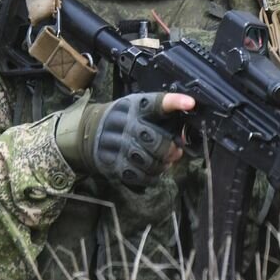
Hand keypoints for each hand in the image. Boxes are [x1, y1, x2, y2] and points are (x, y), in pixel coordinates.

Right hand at [56, 91, 195, 188]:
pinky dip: (151, 176)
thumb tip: (183, 138)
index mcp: (136, 107)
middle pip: (156, 140)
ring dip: (162, 165)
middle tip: (175, 151)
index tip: (190, 104)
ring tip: (164, 161)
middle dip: (170, 149)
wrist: (89, 132)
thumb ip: (161, 119)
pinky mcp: (113, 165)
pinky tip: (152, 170)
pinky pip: (139, 176)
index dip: (174, 102)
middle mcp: (125, 125)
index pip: (157, 103)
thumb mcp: (138, 109)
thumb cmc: (124, 120)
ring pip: (149, 161)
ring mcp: (117, 146)